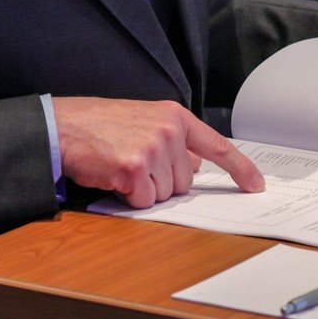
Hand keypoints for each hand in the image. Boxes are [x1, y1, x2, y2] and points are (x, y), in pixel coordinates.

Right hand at [53, 97, 264, 207]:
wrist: (61, 126)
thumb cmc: (101, 127)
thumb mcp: (145, 121)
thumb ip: (176, 141)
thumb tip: (197, 166)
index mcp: (176, 117)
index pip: (219, 146)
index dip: (241, 169)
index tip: (256, 185)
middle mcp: (169, 130)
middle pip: (186, 182)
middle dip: (162, 182)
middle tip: (133, 163)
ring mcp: (153, 148)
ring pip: (166, 194)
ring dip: (144, 191)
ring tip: (121, 167)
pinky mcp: (134, 168)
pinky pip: (145, 201)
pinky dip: (129, 198)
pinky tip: (113, 177)